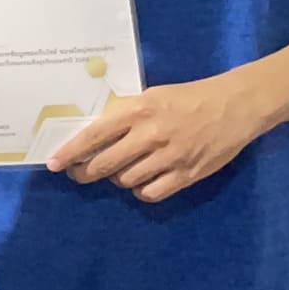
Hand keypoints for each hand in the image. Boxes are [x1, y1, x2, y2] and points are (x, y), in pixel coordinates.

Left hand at [47, 78, 268, 202]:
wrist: (233, 106)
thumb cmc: (188, 97)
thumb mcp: (151, 96)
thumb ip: (125, 114)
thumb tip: (95, 134)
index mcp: (138, 111)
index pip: (94, 135)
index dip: (71, 152)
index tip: (54, 163)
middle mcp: (150, 135)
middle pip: (106, 164)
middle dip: (86, 172)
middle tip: (79, 173)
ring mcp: (170, 157)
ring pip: (127, 180)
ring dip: (118, 178)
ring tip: (121, 169)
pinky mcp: (188, 174)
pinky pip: (152, 193)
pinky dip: (141, 191)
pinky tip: (142, 181)